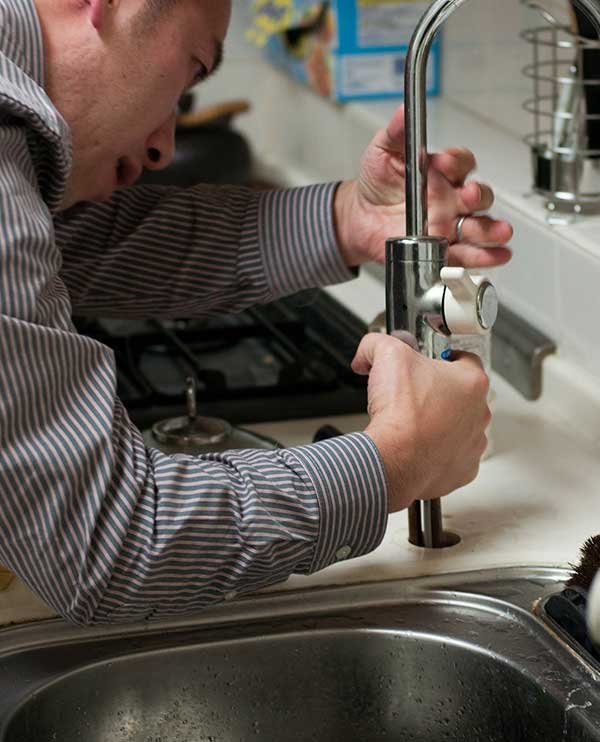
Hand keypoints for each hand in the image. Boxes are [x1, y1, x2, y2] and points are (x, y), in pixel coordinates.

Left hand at [334, 105, 512, 268]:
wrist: (360, 218)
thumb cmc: (377, 183)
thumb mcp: (383, 151)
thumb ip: (397, 132)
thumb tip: (404, 110)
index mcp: (441, 173)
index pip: (461, 163)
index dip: (456, 162)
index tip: (441, 163)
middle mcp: (452, 199)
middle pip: (479, 196)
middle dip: (478, 196)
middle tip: (467, 196)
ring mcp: (450, 225)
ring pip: (480, 226)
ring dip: (492, 230)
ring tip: (499, 232)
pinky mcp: (443, 249)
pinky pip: (468, 254)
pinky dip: (485, 256)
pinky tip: (496, 255)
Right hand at [352, 334, 489, 511]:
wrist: (394, 459)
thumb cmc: (401, 414)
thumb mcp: (385, 355)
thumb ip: (378, 344)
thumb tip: (368, 351)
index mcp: (471, 382)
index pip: (465, 359)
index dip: (442, 358)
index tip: (428, 363)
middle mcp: (479, 413)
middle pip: (462, 394)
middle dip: (439, 392)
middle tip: (414, 394)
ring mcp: (473, 444)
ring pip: (459, 426)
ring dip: (440, 423)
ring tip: (413, 423)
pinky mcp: (463, 469)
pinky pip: (453, 456)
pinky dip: (437, 452)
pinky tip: (417, 446)